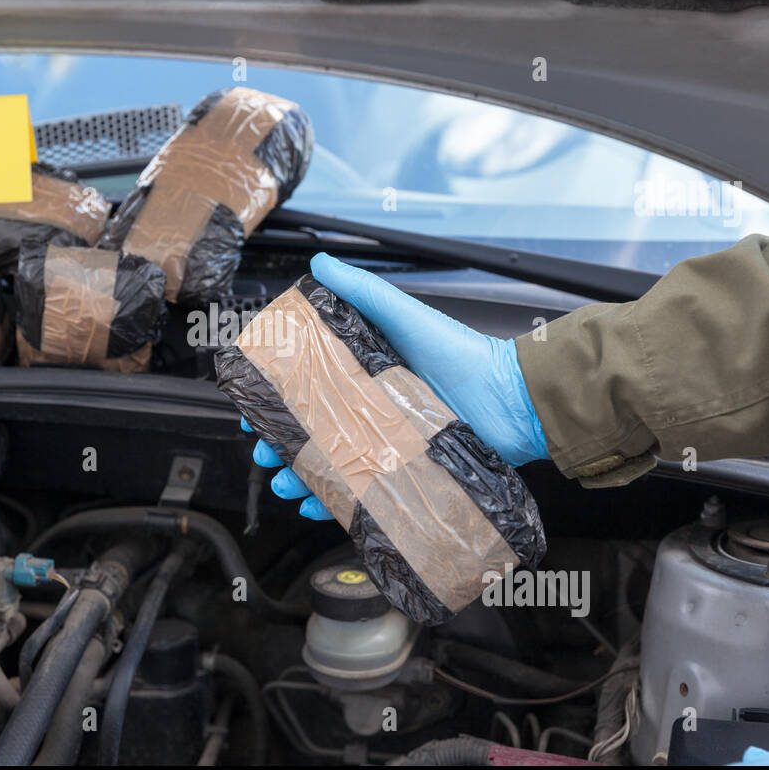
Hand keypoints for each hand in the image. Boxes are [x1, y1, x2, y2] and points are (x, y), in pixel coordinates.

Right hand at [243, 252, 549, 520]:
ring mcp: (386, 445)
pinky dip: (335, 504)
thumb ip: (363, 292)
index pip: (309, 387)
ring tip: (285, 483)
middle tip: (265, 452)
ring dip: (302, 477)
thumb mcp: (406, 316)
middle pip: (313, 431)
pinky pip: (362, 495)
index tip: (256, 407)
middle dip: (283, 444)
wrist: (513, 402)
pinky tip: (315, 506)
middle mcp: (372, 410)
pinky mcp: (404, 475)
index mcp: (365, 373)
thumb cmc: (464, 355)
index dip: (279, 399)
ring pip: (331, 466)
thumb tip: (321, 263)